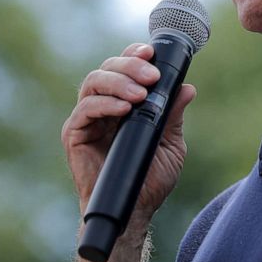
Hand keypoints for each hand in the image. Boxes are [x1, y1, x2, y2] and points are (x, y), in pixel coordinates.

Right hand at [61, 43, 196, 228]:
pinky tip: (124, 108)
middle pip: (108, 68)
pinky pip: (85, 109)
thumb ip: (173, 115)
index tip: (151, 51)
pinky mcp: (74, 134)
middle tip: (151, 75)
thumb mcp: (169, 143)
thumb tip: (187, 88)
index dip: (134, 54)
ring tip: (140, 95)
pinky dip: (105, 103)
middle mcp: (102, 106)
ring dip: (119, 82)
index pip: (124, 67)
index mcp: (123, 103)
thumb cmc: (149, 180)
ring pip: (94, 82)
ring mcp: (86, 119)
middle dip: (130, 65)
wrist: (134, 210)